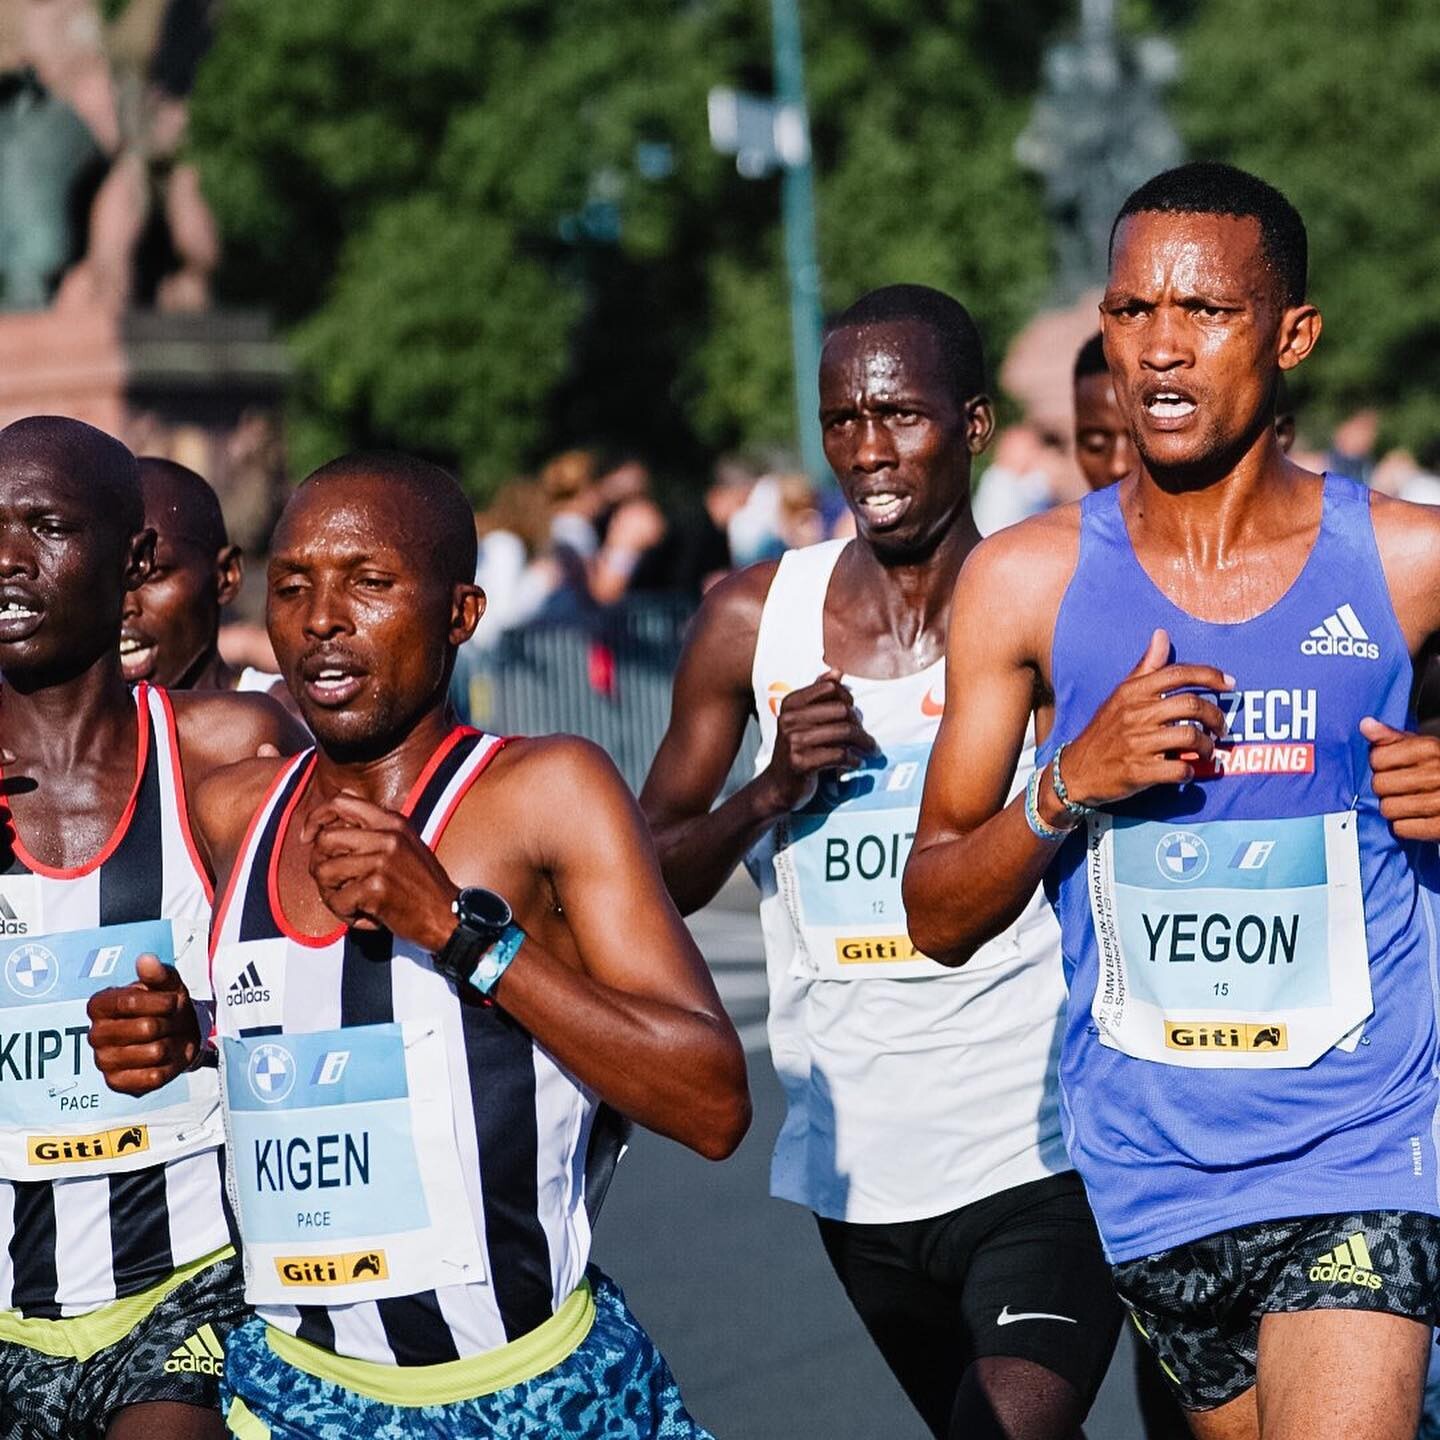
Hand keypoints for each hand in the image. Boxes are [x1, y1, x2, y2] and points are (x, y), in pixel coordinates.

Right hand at [87, 955, 199, 1095]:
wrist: (177, 1035)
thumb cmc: (167, 1006)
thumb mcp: (167, 984)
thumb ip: (158, 972)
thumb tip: (146, 960)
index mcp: (99, 1005)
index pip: (129, 1002)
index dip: (160, 1002)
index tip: (174, 1000)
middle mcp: (95, 1034)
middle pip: (146, 1028)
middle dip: (169, 1023)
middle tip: (172, 1021)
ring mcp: (103, 1061)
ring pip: (154, 1052)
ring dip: (172, 1044)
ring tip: (170, 1038)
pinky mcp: (116, 1083)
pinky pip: (153, 1077)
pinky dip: (169, 1066)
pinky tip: (166, 1058)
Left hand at [301, 791, 458, 948]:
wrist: (449, 916)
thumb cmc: (423, 886)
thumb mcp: (404, 844)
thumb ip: (375, 828)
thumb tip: (338, 806)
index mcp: (393, 821)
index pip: (341, 802)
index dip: (316, 818)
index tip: (308, 838)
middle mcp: (388, 835)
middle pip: (325, 839)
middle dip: (319, 864)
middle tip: (331, 882)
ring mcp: (382, 860)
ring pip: (323, 870)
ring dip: (328, 892)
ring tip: (347, 902)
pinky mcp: (377, 888)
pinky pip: (337, 899)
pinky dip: (343, 913)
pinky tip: (361, 916)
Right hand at [760, 668, 876, 812]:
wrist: (779, 785)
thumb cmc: (798, 749)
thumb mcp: (804, 719)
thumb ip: (819, 695)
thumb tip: (837, 671)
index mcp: (791, 703)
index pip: (830, 688)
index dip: (848, 699)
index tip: (853, 714)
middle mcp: (789, 719)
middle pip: (841, 710)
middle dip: (859, 725)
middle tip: (866, 738)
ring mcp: (793, 741)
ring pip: (844, 732)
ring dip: (864, 743)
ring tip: (870, 750)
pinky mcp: (800, 763)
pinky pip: (840, 755)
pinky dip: (854, 760)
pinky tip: (856, 763)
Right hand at [1057, 629, 1232, 808]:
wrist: (1076, 770)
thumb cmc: (1105, 730)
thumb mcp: (1120, 695)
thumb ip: (1146, 667)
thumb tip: (1162, 634)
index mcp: (1133, 693)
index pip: (1177, 674)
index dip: (1209, 675)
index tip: (1229, 684)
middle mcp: (1135, 714)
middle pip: (1191, 705)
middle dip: (1215, 716)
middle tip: (1221, 727)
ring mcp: (1136, 744)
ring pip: (1190, 737)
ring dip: (1207, 746)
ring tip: (1208, 751)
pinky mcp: (1138, 772)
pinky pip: (1178, 769)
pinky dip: (1189, 771)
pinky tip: (1187, 771)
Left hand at [1361, 716, 1439, 839]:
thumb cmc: (1439, 768)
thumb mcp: (1420, 747)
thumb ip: (1391, 738)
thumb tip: (1366, 725)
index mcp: (1430, 749)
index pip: (1377, 758)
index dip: (1379, 764)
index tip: (1391, 766)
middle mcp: (1437, 773)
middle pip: (1380, 785)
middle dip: (1385, 788)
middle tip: (1400, 788)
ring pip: (1388, 808)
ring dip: (1394, 808)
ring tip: (1409, 802)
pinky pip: (1401, 828)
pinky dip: (1405, 826)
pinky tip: (1417, 817)